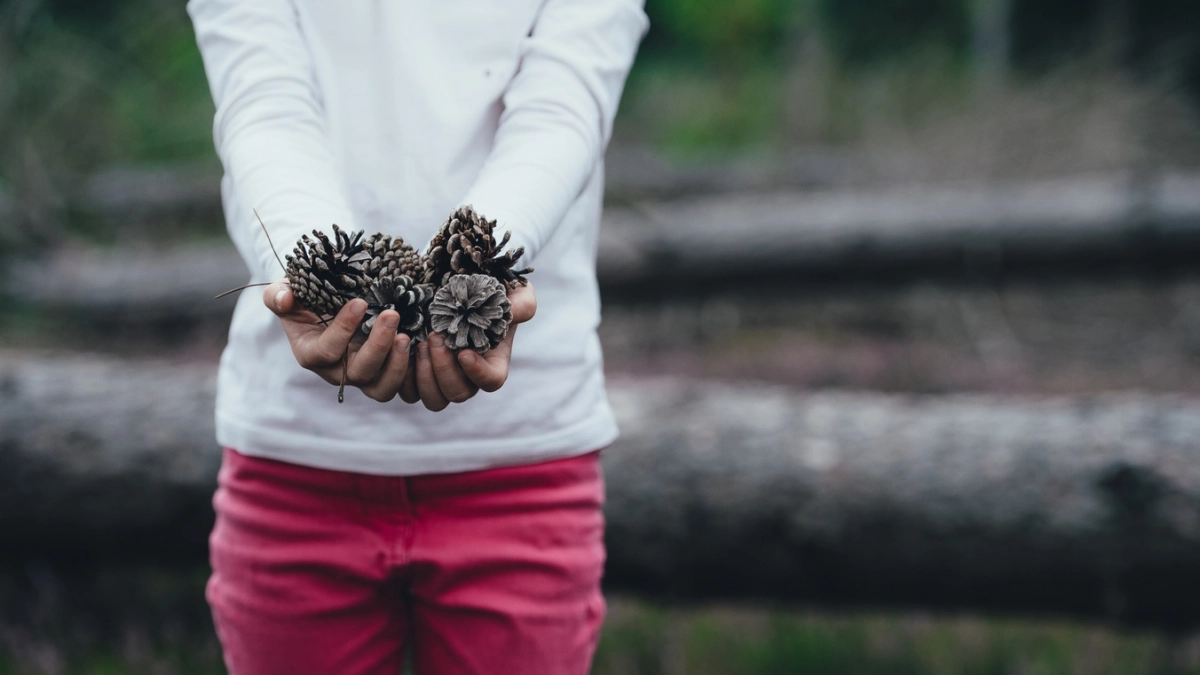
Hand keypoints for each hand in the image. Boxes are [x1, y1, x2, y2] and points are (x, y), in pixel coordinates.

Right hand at [263, 281, 413, 401]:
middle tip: (391, 314)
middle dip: (377, 346)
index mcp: (310, 353)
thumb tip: (284, 298)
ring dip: (396, 364)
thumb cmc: (304, 297)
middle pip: (358, 373)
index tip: (359, 302)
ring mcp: (362, 376)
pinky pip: (400, 385)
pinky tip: (421, 344)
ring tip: (406, 335)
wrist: (327, 303)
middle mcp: (337, 371)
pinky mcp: (383, 374)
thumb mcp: (286, 290)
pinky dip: (411, 370)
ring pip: (381, 388)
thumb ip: (278, 295)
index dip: (342, 329)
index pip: (326, 351)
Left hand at [410, 282, 536, 410]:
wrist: (456, 292)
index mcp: (492, 362)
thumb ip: (521, 303)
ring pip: (434, 399)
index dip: (478, 373)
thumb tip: (516, 312)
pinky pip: (408, 391)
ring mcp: (441, 380)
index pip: (491, 381)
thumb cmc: (488, 294)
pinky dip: (403, 374)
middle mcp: (467, 377)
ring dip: (425, 374)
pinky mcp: (416, 376)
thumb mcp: (512, 293)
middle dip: (444, 369)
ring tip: (420, 342)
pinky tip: (402, 347)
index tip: (464, 352)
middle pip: (458, 394)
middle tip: (435, 337)